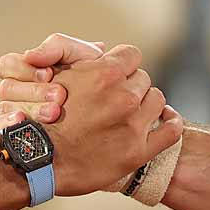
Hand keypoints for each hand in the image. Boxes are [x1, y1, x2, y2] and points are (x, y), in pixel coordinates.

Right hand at [0, 32, 106, 130]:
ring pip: (5, 108)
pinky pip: (2, 129)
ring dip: (31, 109)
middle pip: (7, 88)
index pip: (6, 65)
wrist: (112, 103)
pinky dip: (10, 125)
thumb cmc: (96, 74)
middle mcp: (18, 91)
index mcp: (27, 70)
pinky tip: (25, 122)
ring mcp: (16, 113)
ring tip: (55, 113)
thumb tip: (30, 54)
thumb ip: (57, 47)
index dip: (22, 68)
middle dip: (34, 91)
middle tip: (60, 95)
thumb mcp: (82, 54)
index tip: (49, 74)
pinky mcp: (18, 133)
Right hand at [41, 44, 183, 195]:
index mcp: (104, 73)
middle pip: (143, 78)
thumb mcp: (58, 77)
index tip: (116, 74)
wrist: (37, 159)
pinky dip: (171, 122)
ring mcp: (133, 125)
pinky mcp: (138, 151)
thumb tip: (104, 49)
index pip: (131, 54)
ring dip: (145, 104)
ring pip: (157, 100)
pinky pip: (172, 131)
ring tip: (131, 113)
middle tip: (114, 99)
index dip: (123, 64)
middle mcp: (123, 96)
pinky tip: (165, 120)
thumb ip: (85, 63)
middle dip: (130, 86)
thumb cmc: (44, 118)